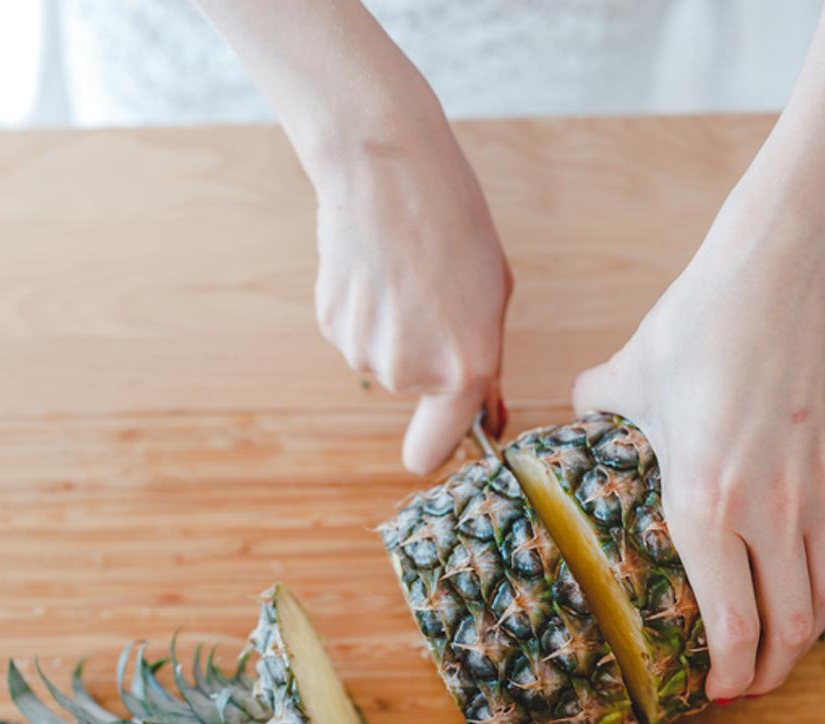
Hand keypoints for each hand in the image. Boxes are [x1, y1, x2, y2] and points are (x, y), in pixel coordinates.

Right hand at [308, 123, 511, 472]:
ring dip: (396, 328)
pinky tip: (376, 267)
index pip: (431, 453)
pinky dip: (367, 310)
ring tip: (406, 273)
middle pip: (416, 393)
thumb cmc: (453, 223)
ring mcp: (363, 351)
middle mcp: (409, 372)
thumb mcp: (494, 294)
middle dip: (427, 356)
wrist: (385, 168)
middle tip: (435, 294)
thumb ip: (484, 362)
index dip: (439, 442)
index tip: (445, 426)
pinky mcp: (330, 326)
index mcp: (463, 369)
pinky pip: (356, 335)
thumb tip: (484, 410)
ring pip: (384, 360)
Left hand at [573, 218, 824, 700]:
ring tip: (774, 657)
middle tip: (740, 691)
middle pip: (787, 628)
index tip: (709, 694)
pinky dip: (818, 589)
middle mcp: (766, 513)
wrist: (779, 277)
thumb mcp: (623, 378)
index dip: (726, 672)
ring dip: (801, 641)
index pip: (732, 622)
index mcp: (705, 504)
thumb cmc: (697, 327)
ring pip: (821, 598)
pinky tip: (797, 590)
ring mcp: (808, 494)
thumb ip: (592, 412)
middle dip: (765, 675)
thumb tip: (571, 418)